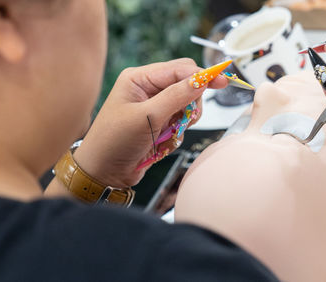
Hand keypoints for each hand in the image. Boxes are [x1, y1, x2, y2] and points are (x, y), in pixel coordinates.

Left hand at [73, 58, 227, 187]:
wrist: (103, 173)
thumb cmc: (114, 142)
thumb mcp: (147, 117)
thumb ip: (177, 96)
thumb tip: (203, 80)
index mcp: (140, 78)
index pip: (180, 69)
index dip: (202, 75)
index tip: (223, 81)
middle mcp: (148, 89)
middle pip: (188, 86)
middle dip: (191, 104)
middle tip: (185, 119)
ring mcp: (155, 107)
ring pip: (188, 107)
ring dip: (183, 122)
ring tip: (167, 134)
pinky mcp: (160, 124)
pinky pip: (182, 123)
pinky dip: (178, 134)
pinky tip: (162, 143)